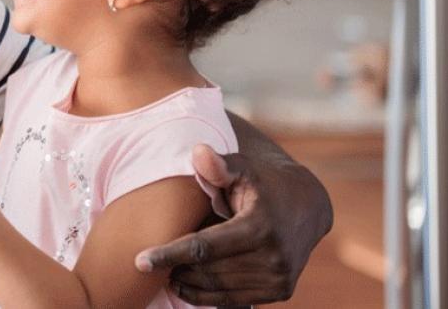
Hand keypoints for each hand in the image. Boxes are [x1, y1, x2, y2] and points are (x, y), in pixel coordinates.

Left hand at [134, 144, 332, 305]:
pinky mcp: (280, 291)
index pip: (203, 247)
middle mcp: (273, 256)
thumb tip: (198, 152)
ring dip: (188, 284)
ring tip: (166, 274)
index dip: (169, 254)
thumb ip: (218, 165)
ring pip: (219, 289)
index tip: (139, 261)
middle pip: (209, 271)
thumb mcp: (243, 168)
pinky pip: (235, 300)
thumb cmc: (262, 182)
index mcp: (260, 226)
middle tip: (149, 264)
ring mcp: (279, 278)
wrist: (308, 206)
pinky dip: (207, 296)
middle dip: (176, 269)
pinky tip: (185, 285)